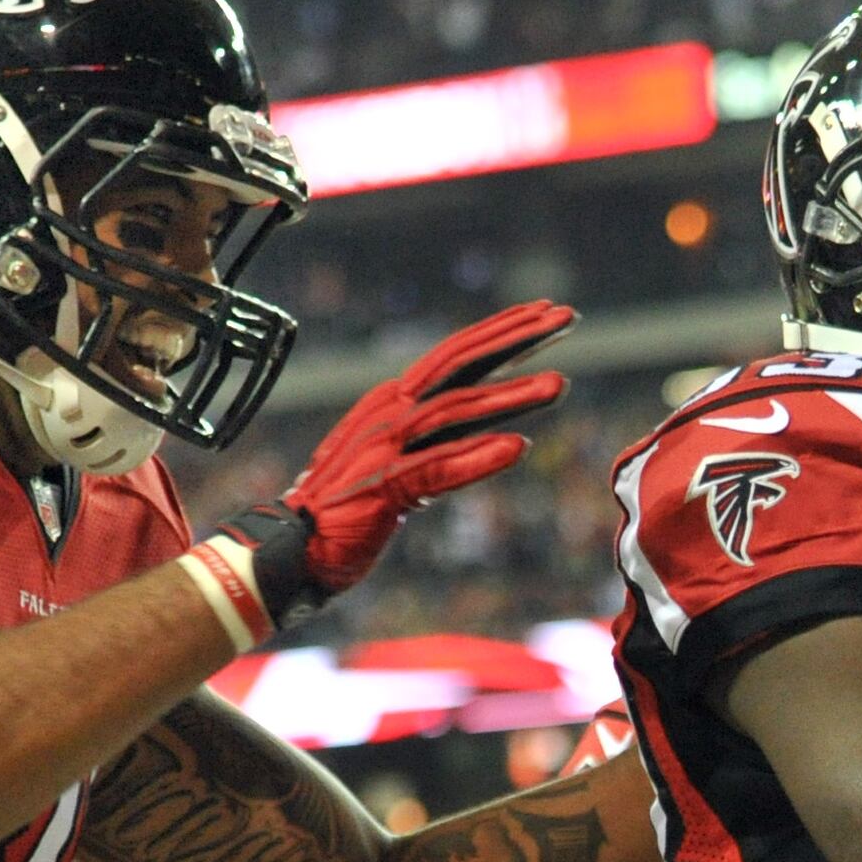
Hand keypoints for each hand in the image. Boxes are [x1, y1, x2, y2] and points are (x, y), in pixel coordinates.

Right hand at [239, 301, 575, 625]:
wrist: (293, 547)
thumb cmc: (349, 510)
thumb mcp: (401, 461)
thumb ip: (441, 442)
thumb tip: (497, 436)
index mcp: (394, 402)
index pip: (456, 355)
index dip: (503, 331)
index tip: (548, 313)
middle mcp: (391, 413)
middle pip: (461, 364)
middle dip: (516, 339)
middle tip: (567, 318)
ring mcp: (386, 447)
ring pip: (458, 411)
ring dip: (511, 397)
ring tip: (558, 386)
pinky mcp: (384, 486)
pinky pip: (438, 467)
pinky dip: (477, 458)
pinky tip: (516, 448)